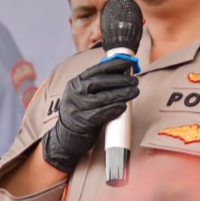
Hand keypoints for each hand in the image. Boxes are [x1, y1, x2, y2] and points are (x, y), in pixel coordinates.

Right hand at [41, 57, 139, 172]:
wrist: (65, 137)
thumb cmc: (80, 113)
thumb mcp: (84, 95)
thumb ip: (99, 85)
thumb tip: (122, 74)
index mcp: (76, 83)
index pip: (95, 70)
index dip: (113, 65)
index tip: (127, 62)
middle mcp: (75, 93)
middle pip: (99, 82)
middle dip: (119, 80)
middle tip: (134, 81)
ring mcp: (77, 107)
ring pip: (102, 97)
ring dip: (121, 94)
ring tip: (134, 92)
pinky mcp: (83, 122)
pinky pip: (101, 114)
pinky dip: (113, 109)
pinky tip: (123, 106)